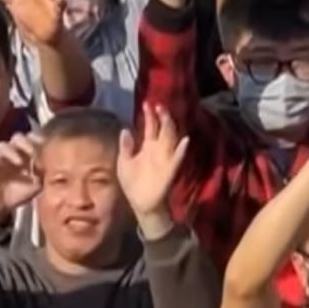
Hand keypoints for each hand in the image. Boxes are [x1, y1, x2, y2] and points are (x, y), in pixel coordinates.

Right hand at [0, 134, 43, 224]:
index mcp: (26, 154)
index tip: (45, 147)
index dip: (38, 140)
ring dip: (11, 151)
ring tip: (18, 162)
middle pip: (18, 138)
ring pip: (2, 146)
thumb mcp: (36, 186)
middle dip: (26, 143)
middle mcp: (12, 153)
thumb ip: (44, 176)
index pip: (32, 139)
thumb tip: (52, 168)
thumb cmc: (20, 193)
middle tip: (32, 152)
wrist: (1, 207)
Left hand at [116, 106, 188, 231]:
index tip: (147, 104)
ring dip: (170, 128)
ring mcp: (165, 159)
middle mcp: (158, 150)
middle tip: (158, 105)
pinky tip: (184, 142)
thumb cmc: (133, 183)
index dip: (149, 116)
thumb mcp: (124, 163)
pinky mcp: (169, 171)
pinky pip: (177, 160)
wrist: (140, 204)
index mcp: (147, 147)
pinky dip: (181, 152)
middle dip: (161, 117)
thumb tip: (125, 129)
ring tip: (167, 116)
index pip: (150, 127)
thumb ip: (125, 147)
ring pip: (170, 140)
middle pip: (162, 129)